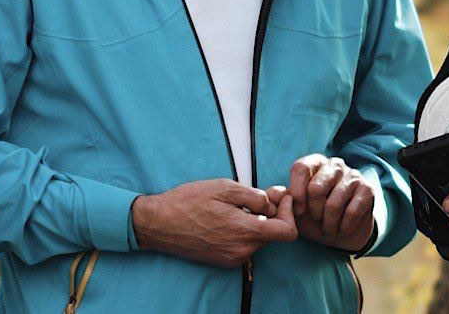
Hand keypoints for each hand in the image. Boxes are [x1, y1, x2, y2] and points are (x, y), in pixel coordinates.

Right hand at [131, 178, 296, 267]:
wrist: (158, 224)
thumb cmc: (189, 201)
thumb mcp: (226, 187)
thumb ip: (255, 196)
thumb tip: (271, 204)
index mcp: (245, 232)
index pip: (287, 232)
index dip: (289, 212)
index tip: (281, 197)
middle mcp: (241, 251)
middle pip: (274, 234)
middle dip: (273, 213)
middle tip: (261, 195)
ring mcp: (231, 259)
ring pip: (259, 239)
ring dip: (258, 221)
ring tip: (242, 204)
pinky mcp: (223, 261)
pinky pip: (245, 245)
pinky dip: (245, 230)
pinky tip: (231, 216)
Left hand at [284, 155, 375, 252]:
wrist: (342, 231)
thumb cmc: (314, 216)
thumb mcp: (296, 210)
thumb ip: (283, 200)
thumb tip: (274, 195)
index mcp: (315, 163)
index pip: (301, 168)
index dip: (296, 192)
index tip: (298, 212)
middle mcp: (334, 164)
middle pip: (316, 188)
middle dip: (314, 212)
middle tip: (317, 221)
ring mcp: (353, 175)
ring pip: (334, 203)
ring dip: (329, 224)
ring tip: (328, 230)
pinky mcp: (367, 189)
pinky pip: (352, 211)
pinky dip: (344, 226)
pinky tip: (342, 229)